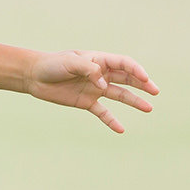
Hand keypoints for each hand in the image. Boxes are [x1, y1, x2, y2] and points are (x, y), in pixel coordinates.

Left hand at [25, 50, 158, 133]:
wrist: (34, 76)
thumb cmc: (52, 64)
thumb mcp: (70, 62)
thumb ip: (89, 70)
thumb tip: (103, 84)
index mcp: (98, 60)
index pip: (123, 64)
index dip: (136, 70)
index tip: (144, 78)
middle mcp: (100, 74)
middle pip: (127, 79)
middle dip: (142, 84)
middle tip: (155, 91)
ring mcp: (95, 88)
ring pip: (119, 95)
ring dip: (134, 101)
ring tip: (149, 108)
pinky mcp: (86, 102)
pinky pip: (103, 112)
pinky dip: (112, 120)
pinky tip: (121, 129)